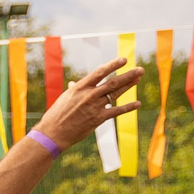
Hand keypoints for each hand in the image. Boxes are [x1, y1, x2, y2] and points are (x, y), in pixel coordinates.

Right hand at [29, 58, 144, 150]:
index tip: (124, 60)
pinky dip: (128, 107)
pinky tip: (137, 104)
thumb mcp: (65, 98)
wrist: (53, 133)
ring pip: (115, 93)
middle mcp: (89, 95)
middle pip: (113, 82)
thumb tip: (75, 83)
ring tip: (138, 79)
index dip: (113, 65)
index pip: (100, 72)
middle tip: (140, 69)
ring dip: (129, 85)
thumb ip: (74, 89)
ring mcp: (94, 107)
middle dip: (128, 75)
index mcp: (80, 87)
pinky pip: (116, 111)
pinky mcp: (98, 119)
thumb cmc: (56, 115)